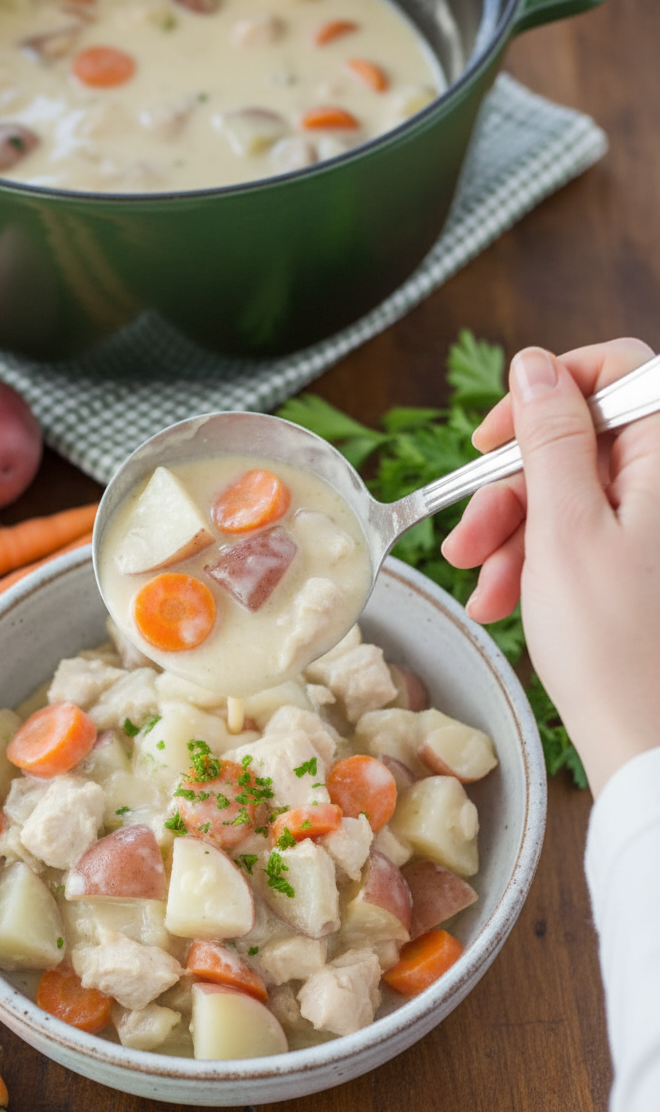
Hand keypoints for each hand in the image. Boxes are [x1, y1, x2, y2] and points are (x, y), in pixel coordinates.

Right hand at [441, 337, 659, 794]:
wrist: (648, 745)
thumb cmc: (615, 646)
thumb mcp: (565, 530)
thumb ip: (550, 438)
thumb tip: (534, 366)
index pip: (616, 371)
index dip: (547, 391)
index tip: (493, 438)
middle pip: (583, 441)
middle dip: (515, 486)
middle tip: (469, 538)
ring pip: (576, 492)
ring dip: (516, 532)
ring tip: (481, 585)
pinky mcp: (648, 563)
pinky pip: (588, 534)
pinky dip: (540, 559)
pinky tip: (505, 600)